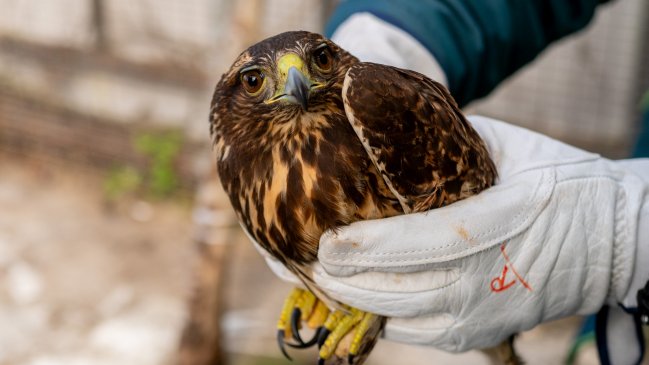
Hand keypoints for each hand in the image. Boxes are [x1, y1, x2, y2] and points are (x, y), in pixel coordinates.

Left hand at [309, 116, 648, 351]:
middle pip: (398, 290)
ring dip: (359, 301)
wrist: (609, 240)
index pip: (418, 243)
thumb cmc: (560, 182)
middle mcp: (487, 278)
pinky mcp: (483, 333)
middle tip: (314, 259)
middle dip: (346, 280)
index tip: (328, 243)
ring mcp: (484, 313)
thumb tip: (392, 133)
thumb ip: (451, 142)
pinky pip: (419, 335)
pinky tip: (367, 297)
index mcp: (496, 222)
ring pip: (402, 320)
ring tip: (330, 278)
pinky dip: (387, 318)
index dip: (367, 249)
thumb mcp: (509, 145)